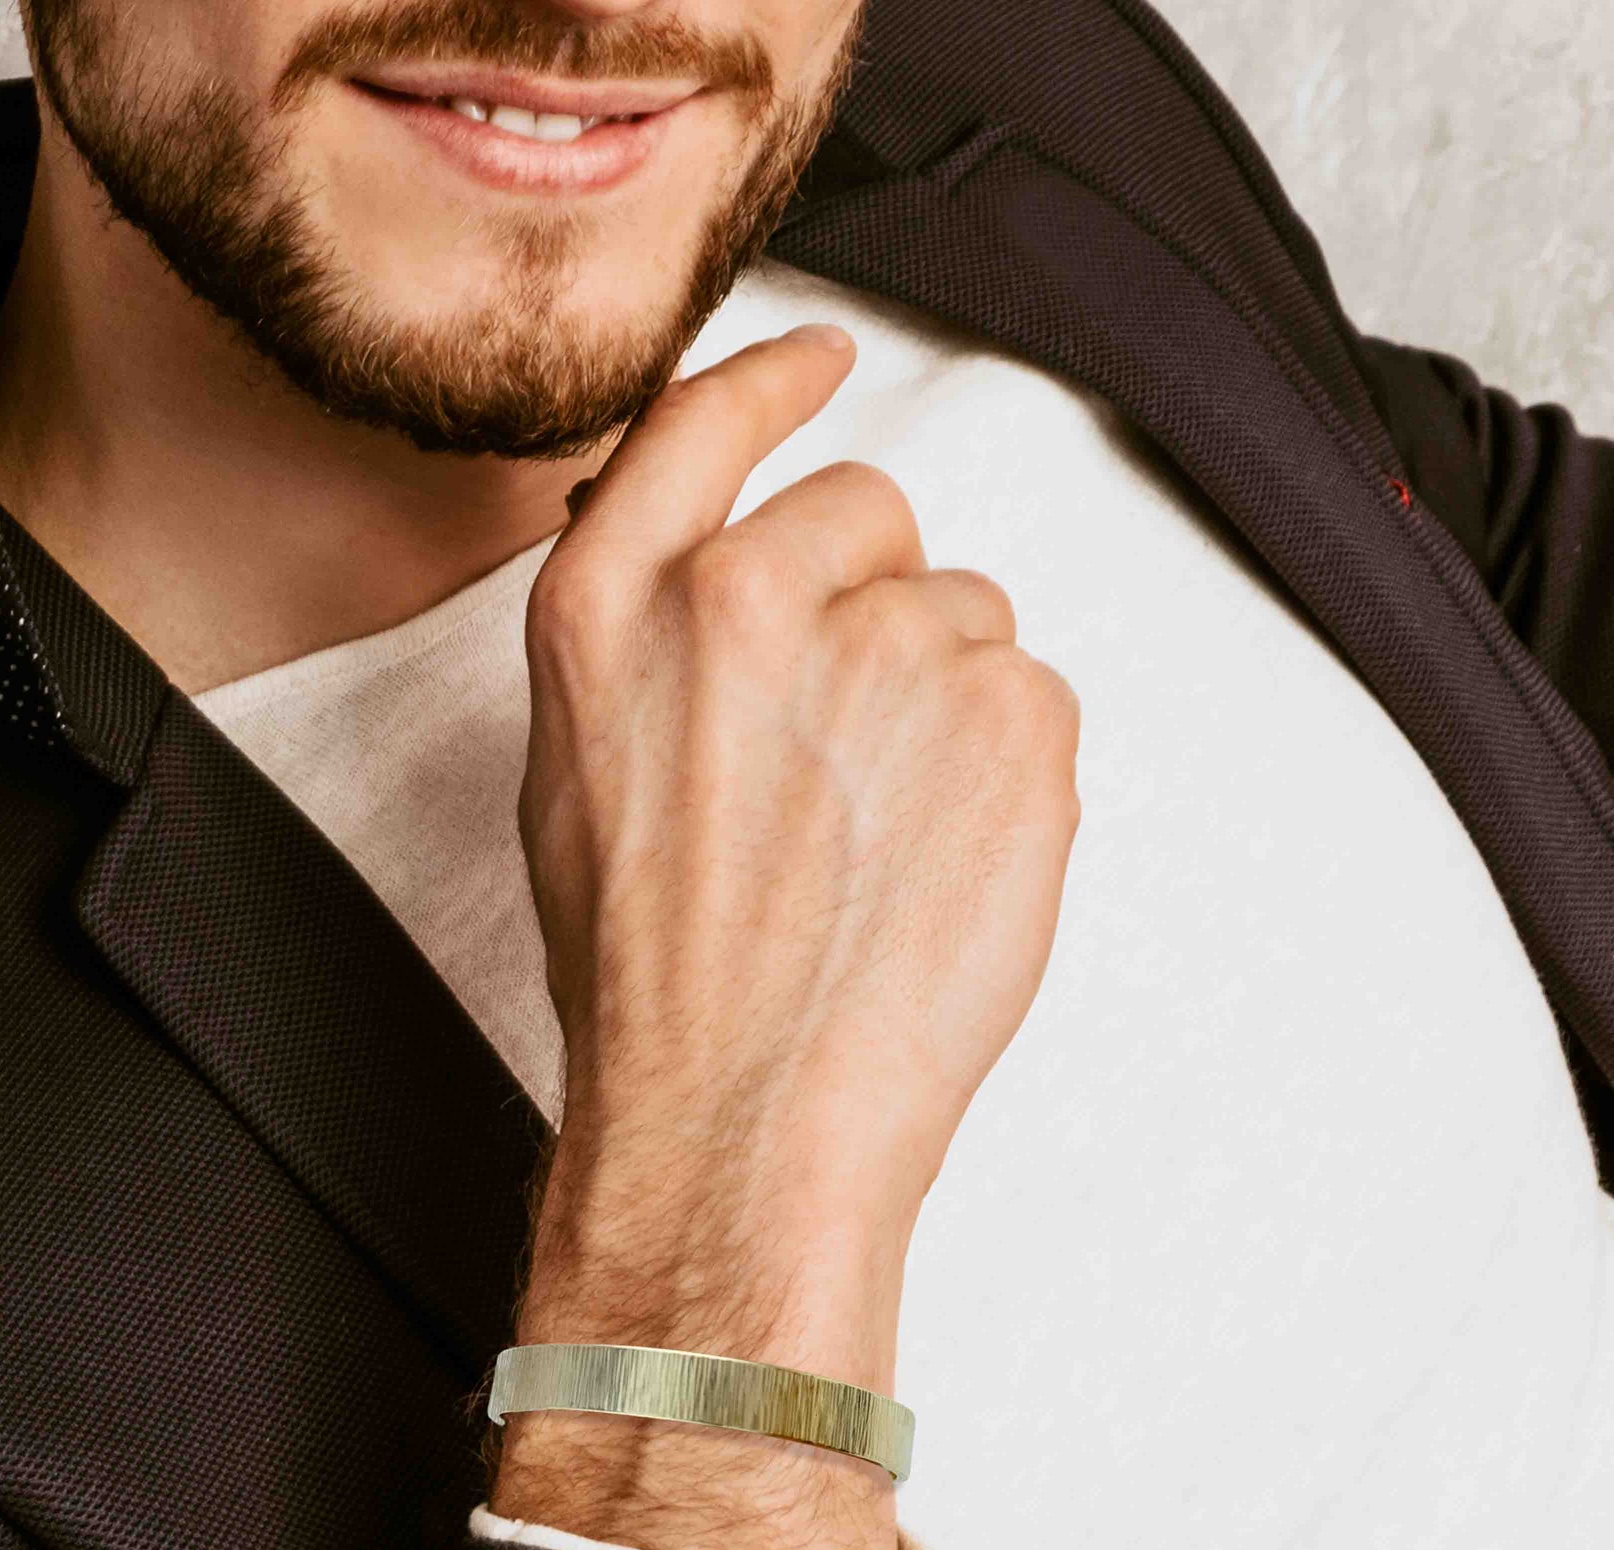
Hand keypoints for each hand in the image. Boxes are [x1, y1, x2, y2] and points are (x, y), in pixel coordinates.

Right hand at [492, 324, 1081, 1549]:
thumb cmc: (654, 987)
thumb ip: (642, 644)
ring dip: (941, 700)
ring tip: (883, 843)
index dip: (772, 386)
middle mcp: (744, 600)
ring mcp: (887, 651)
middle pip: (869, 515)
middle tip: (845, 752)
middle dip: (872, 602)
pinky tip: (944, 863)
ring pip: (964, 613)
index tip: (823, 362)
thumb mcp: (578, 785)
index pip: (701, 425)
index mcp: (613, 612)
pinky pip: (1036, 691)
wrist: (746, 1122)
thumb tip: (727, 569)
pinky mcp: (1013, 718)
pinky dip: (1008, 766)